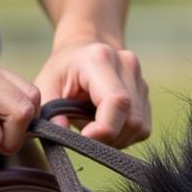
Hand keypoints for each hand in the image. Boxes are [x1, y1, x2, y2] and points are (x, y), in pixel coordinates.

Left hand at [34, 39, 149, 146]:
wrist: (83, 51)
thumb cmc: (62, 71)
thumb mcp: (45, 86)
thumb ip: (48, 111)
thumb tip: (60, 130)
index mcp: (100, 59)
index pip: (116, 101)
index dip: (103, 129)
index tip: (84, 139)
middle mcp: (127, 65)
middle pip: (130, 119)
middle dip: (108, 139)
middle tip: (86, 138)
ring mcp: (140, 79)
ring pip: (138, 127)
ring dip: (116, 140)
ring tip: (94, 131)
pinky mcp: (145, 96)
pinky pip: (142, 128)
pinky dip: (124, 137)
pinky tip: (106, 127)